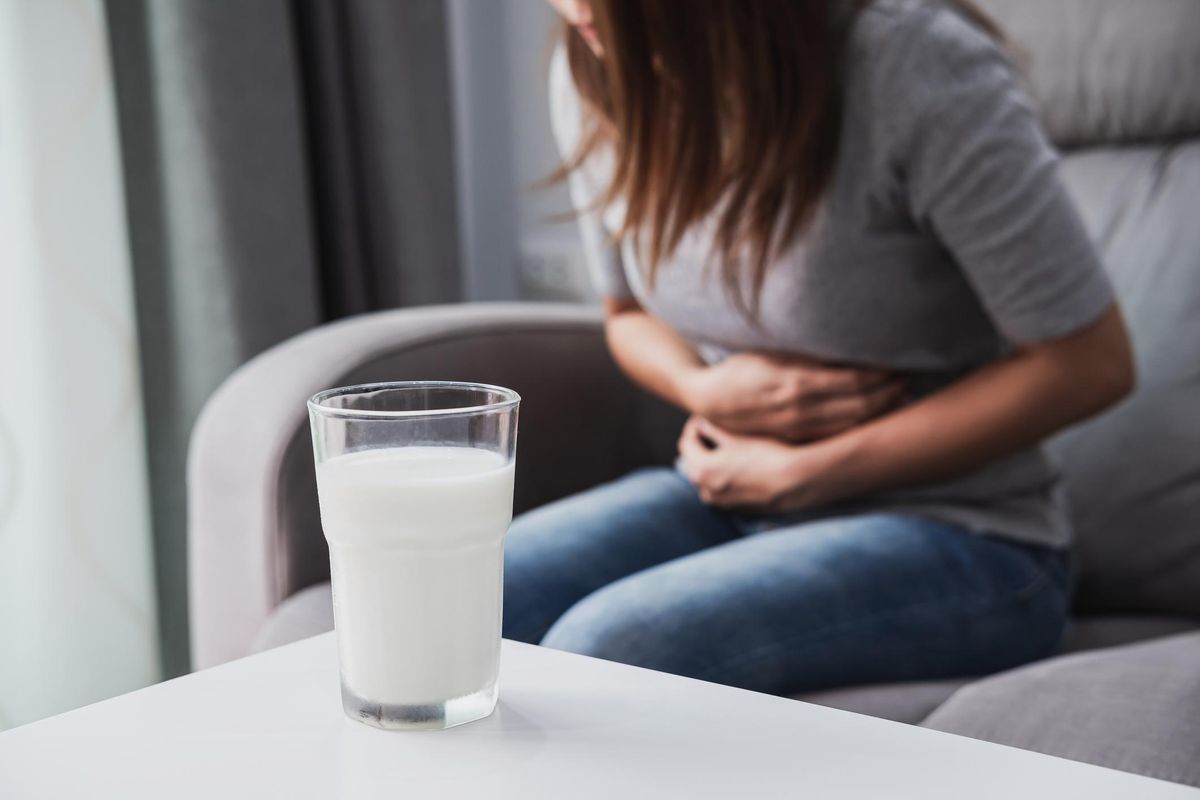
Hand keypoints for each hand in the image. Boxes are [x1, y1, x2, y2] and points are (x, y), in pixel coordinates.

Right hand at [677, 352, 902, 442]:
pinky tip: (877, 414)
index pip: (856, 380)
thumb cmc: (741, 368)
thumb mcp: (770, 351)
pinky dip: (862, 424)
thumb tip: (846, 342)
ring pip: (854, 422)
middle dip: (892, 391)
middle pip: (862, 404)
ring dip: (883, 409)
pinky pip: (839, 433)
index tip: (903, 360)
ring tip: (904, 394)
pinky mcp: (797, 437)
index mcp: (797, 382)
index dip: (884, 373)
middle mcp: (802, 408)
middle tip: (915, 376)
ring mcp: (801, 427)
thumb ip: (807, 352)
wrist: (710, 401)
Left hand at [677, 416, 844, 510]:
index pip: (686, 444)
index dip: (693, 428)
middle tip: (711, 431)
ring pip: (705, 480)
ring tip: (725, 449)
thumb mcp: (738, 438)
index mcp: (702, 470)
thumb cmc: (768, 455)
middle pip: (691, 464)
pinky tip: (739, 468)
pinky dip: (722, 479)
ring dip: (709, 464)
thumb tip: (700, 423)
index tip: (703, 419)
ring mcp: (721, 503)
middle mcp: (707, 490)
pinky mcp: (736, 510)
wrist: (795, 482)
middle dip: (698, 447)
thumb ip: (714, 429)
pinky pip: (720, 492)